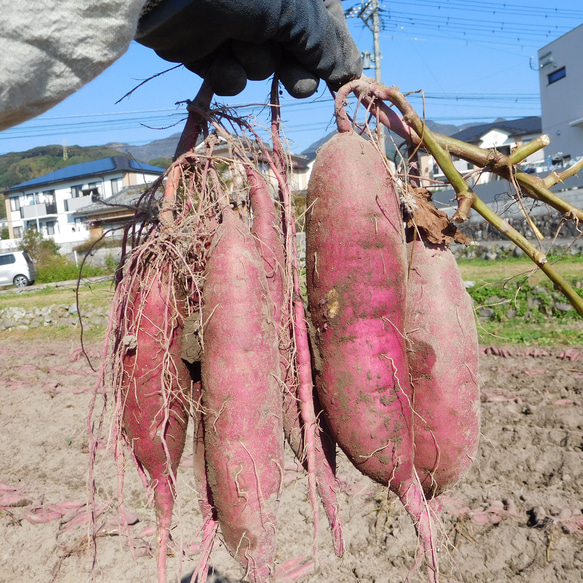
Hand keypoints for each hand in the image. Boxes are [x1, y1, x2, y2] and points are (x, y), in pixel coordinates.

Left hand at [136, 0, 361, 96]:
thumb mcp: (296, 12)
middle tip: (297, 85)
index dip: (335, 52)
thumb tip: (352, 73)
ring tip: (238, 45)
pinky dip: (228, 76)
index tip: (343, 82)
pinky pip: (230, 76)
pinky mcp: (204, 48)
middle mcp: (265, 3)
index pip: (327, 21)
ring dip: (255, 63)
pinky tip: (219, 63)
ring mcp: (232, 24)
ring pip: (261, 64)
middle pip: (296, 50)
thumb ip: (327, 45)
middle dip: (295, 70)